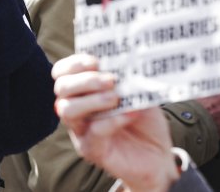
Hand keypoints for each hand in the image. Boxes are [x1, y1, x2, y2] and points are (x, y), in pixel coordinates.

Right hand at [54, 54, 179, 191]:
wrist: (158, 156)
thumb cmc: (145, 123)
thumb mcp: (140, 94)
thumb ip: (129, 80)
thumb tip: (126, 66)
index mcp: (83, 91)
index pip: (62, 72)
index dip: (74, 64)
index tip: (96, 62)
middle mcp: (76, 109)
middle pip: (61, 87)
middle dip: (85, 80)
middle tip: (110, 80)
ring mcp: (80, 130)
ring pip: (67, 109)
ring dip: (91, 100)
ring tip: (115, 98)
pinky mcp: (91, 149)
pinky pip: (93, 132)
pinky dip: (112, 121)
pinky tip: (130, 115)